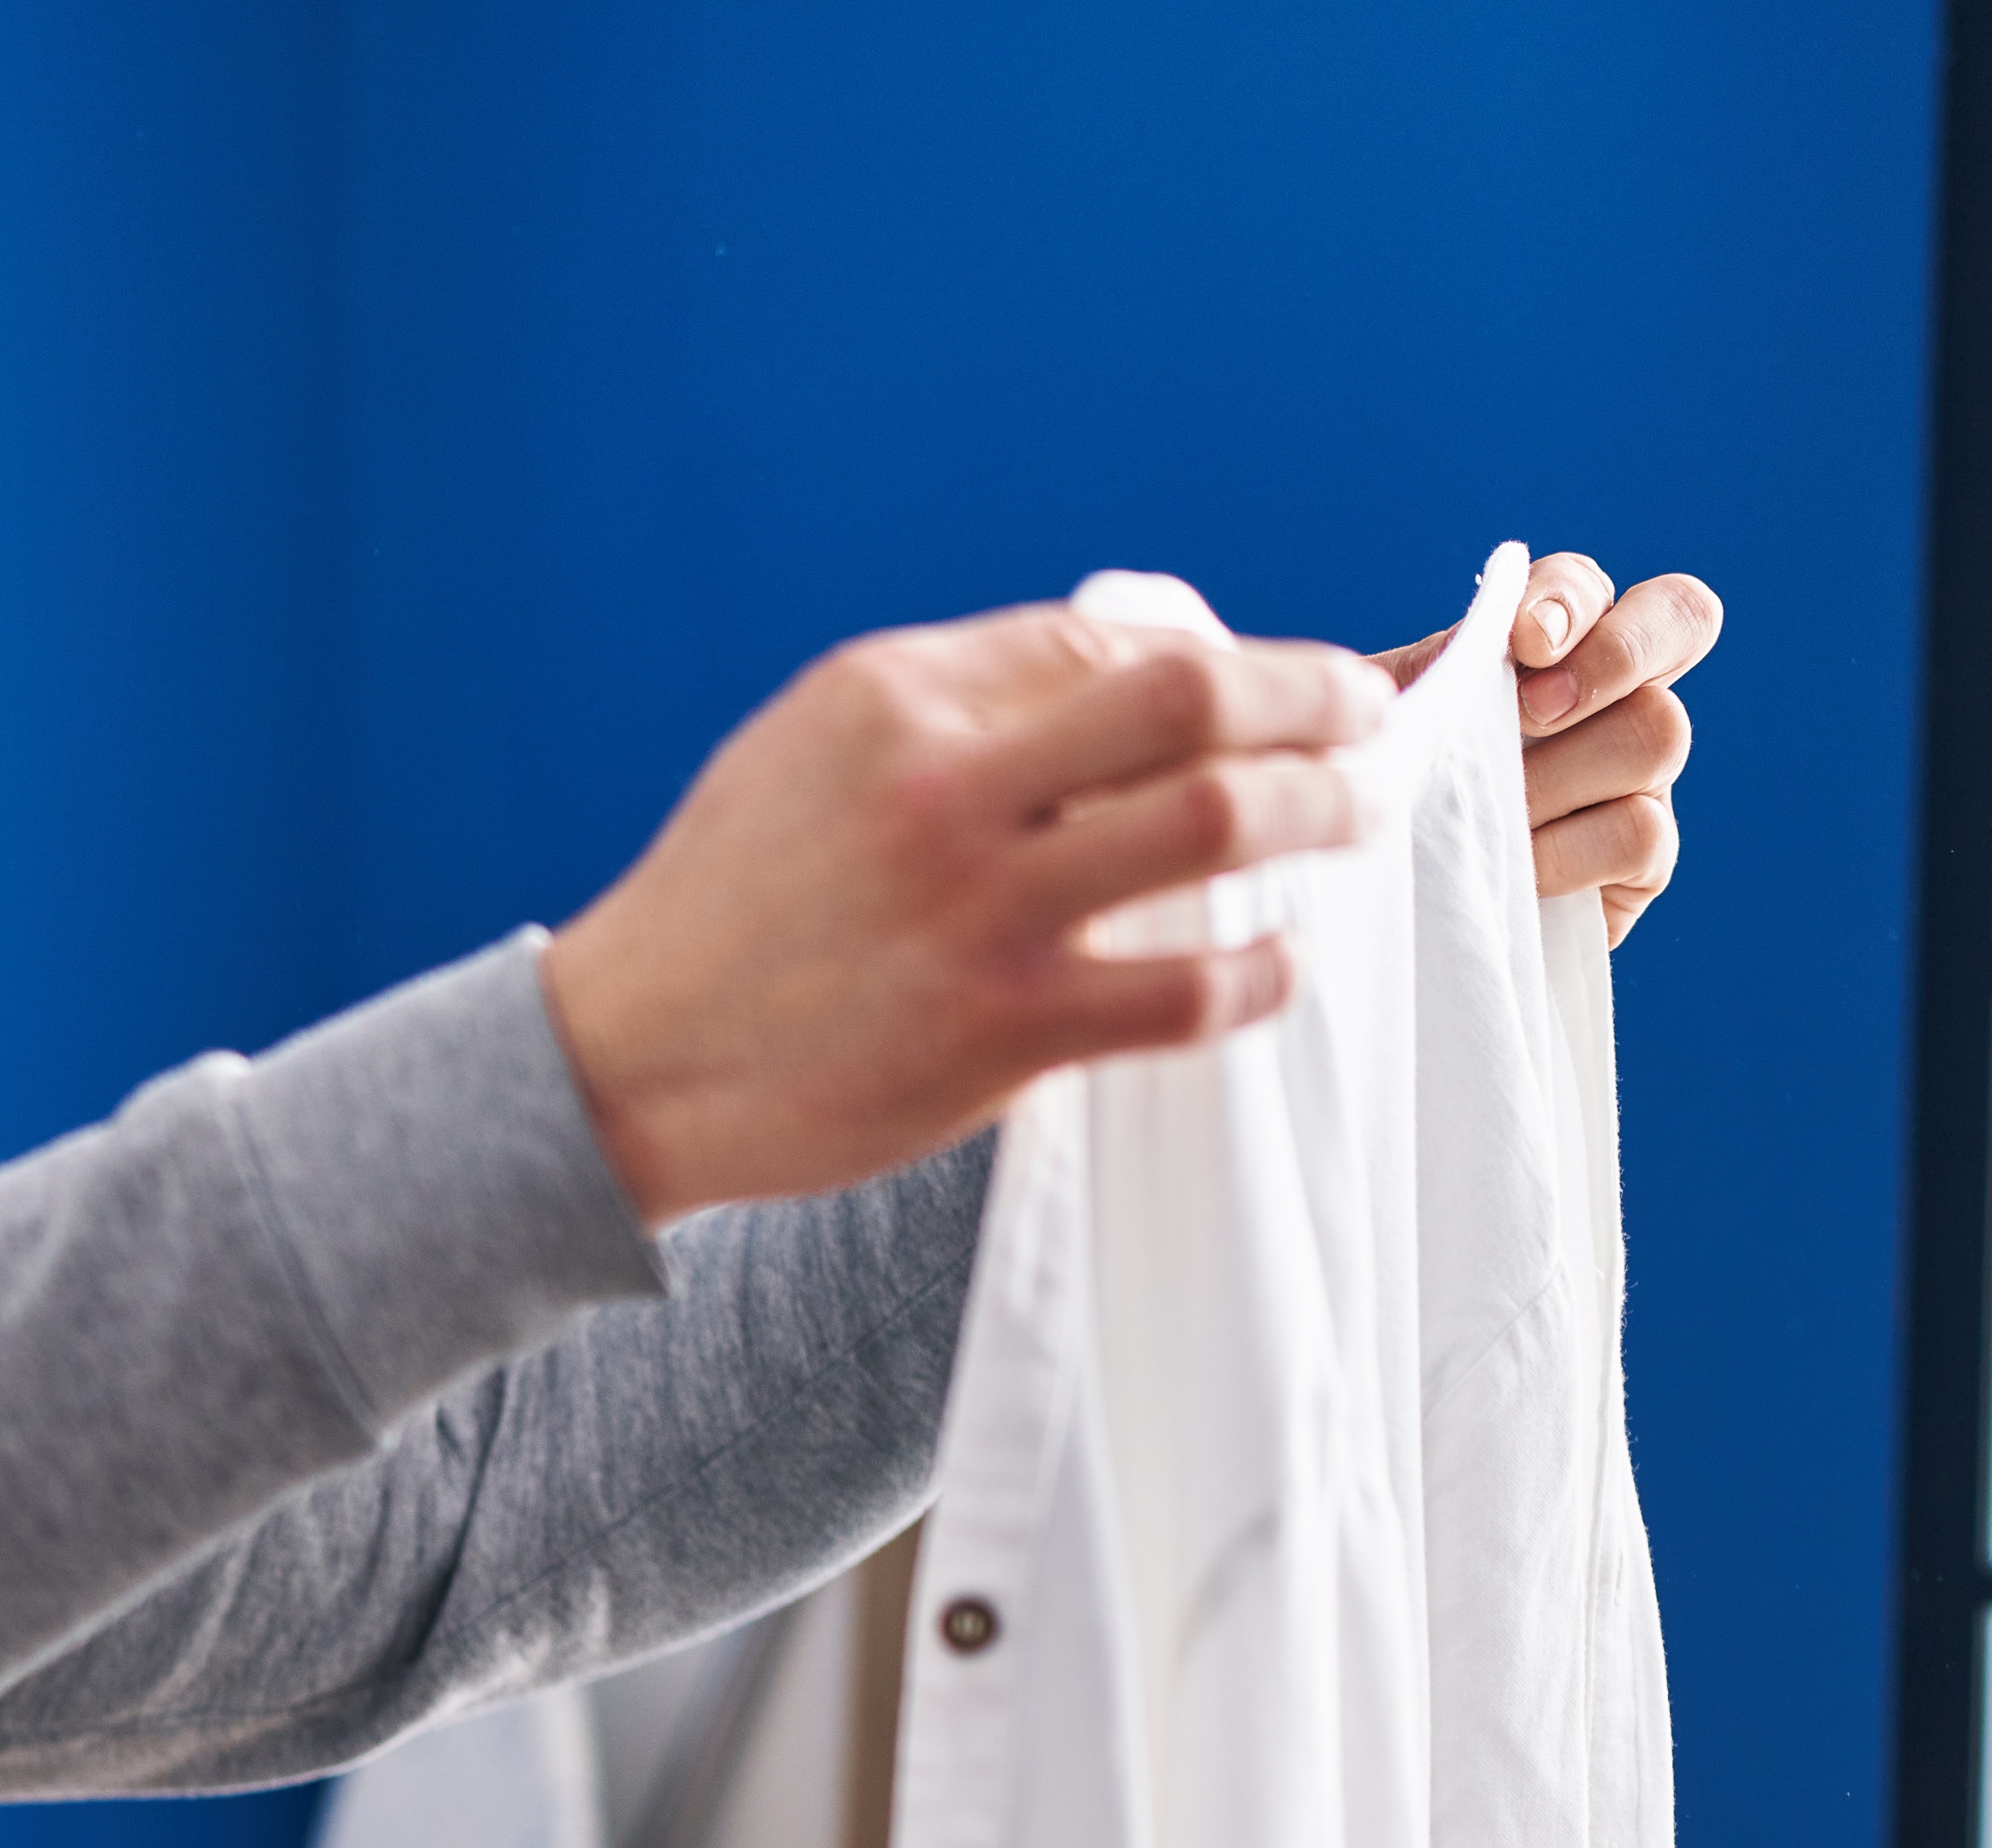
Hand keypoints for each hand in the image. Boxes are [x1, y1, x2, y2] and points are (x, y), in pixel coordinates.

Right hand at [537, 606, 1384, 1227]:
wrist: (627, 1064)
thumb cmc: (728, 909)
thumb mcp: (808, 753)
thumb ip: (952, 710)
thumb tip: (1120, 679)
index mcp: (897, 697)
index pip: (1113, 639)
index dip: (1221, 654)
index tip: (1271, 686)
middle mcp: (944, 787)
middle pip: (1193, 700)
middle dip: (1314, 701)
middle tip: (1364, 723)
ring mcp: (978, 912)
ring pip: (1215, 824)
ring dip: (1320, 814)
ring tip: (1355, 821)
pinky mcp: (998, 1031)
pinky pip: (1187, 990)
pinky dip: (1263, 973)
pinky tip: (1280, 964)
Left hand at [1382, 551, 1718, 946]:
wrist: (1400, 906)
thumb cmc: (1394, 798)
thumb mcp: (1391, 727)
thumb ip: (1432, 671)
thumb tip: (1470, 646)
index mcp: (1557, 646)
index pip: (1601, 585)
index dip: (1573, 598)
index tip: (1523, 642)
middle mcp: (1618, 695)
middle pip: (1682, 623)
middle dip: (1610, 659)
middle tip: (1532, 712)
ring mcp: (1643, 773)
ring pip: (1657, 734)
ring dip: (1560, 774)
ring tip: (1489, 814)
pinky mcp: (1645, 858)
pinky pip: (1640, 833)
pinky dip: (1566, 853)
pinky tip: (1515, 871)